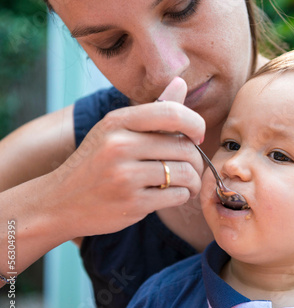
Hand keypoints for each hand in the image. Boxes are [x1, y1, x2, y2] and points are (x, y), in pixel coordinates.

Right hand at [50, 78, 205, 236]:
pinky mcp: (132, 203)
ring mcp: (125, 176)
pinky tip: (175, 195)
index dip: (195, 124)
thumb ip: (154, 109)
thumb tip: (180, 82)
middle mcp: (120, 145)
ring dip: (193, 181)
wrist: (60, 201)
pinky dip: (183, 196)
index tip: (197, 136)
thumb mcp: (117, 129)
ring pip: (185, 173)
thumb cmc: (96, 162)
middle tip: (192, 168)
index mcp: (118, 121)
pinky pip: (177, 196)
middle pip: (184, 148)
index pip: (172, 113)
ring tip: (188, 184)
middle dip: (196, 160)